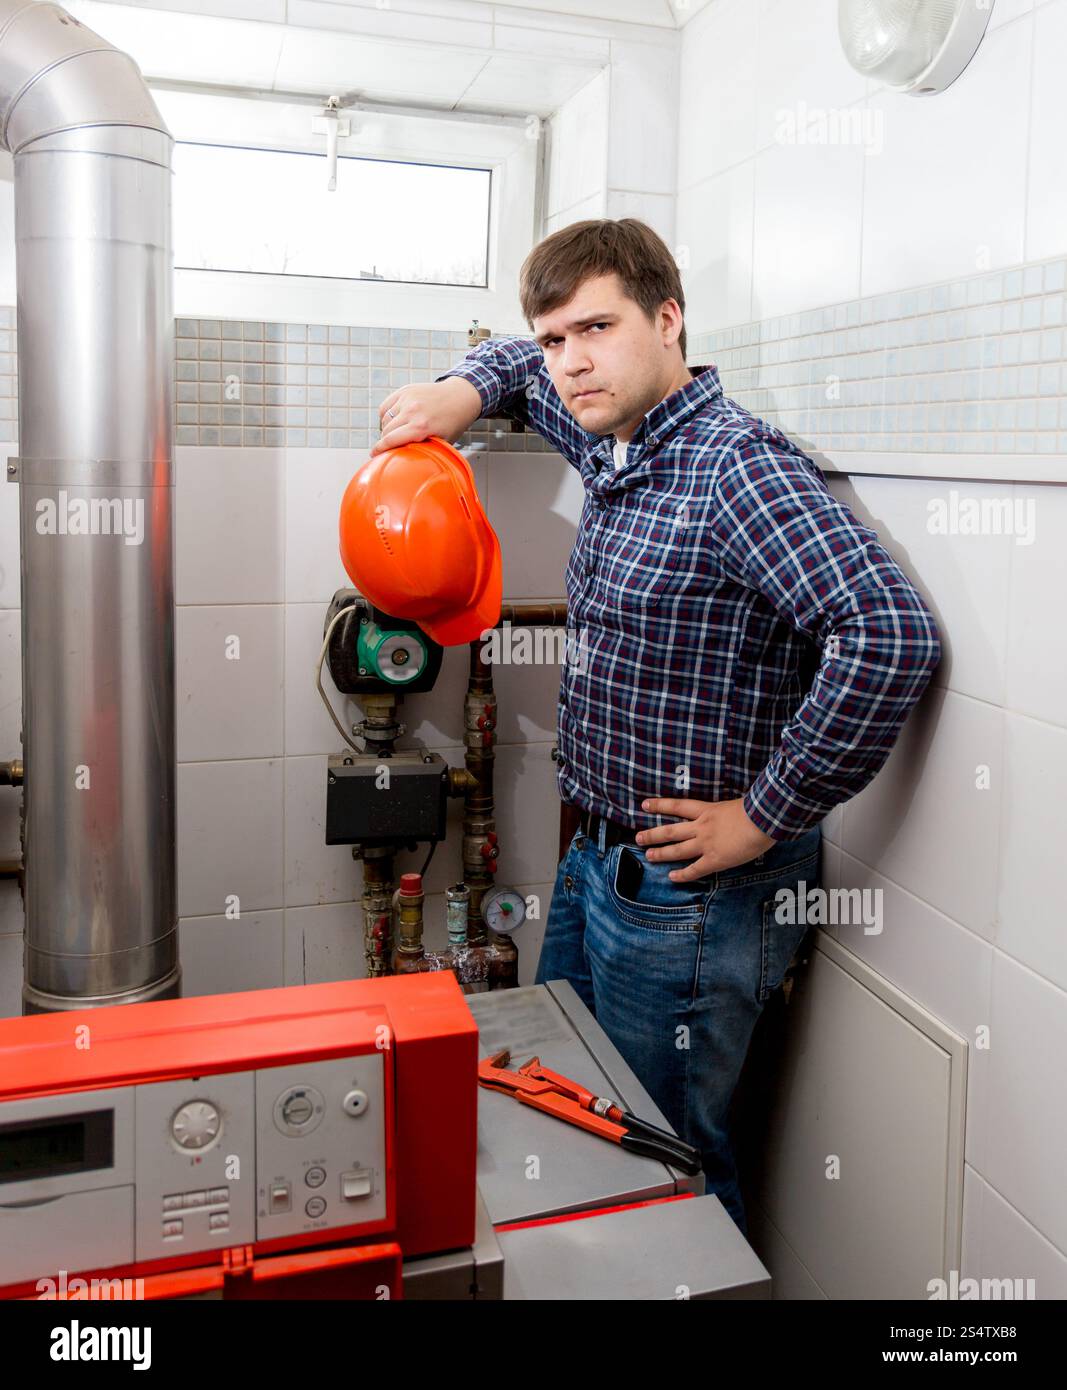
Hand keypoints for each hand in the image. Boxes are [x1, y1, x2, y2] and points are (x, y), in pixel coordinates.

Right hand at [370, 378, 482, 456]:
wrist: (460, 396)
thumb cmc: (453, 422)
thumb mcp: (441, 442)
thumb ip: (422, 449)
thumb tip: (405, 458)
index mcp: (421, 426)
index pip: (390, 440)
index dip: (379, 450)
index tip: (374, 455)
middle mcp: (412, 411)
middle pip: (386, 430)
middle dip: (385, 441)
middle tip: (389, 447)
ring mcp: (407, 398)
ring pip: (385, 418)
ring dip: (386, 428)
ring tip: (396, 433)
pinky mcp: (405, 390)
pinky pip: (386, 406)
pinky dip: (386, 415)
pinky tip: (394, 421)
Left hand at [635, 796, 775, 882]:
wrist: (764, 819)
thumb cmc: (756, 809)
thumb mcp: (735, 804)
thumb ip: (724, 811)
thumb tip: (725, 815)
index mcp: (706, 810)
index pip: (676, 806)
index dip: (659, 805)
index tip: (644, 805)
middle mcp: (701, 827)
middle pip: (670, 831)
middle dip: (652, 835)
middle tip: (638, 838)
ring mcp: (706, 844)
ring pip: (677, 850)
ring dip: (661, 854)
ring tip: (648, 856)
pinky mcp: (715, 859)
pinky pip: (695, 869)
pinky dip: (682, 875)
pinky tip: (672, 876)